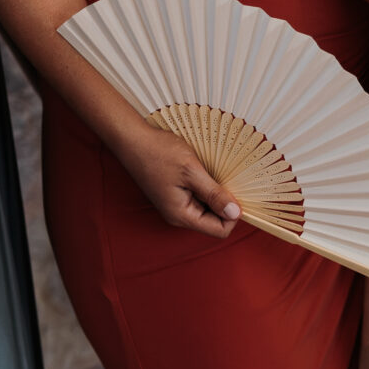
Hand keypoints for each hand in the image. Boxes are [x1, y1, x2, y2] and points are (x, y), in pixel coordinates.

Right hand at [106, 122, 241, 237]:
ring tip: (212, 173)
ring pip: (208, 208)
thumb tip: (235, 213)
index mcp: (182, 215)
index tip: (235, 192)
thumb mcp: (192, 171)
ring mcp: (176, 205)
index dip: (233, 215)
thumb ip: (214, 194)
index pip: (219, 230)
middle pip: (215, 221)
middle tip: (225, 179)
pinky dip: (206, 187)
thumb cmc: (158, 152)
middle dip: (225, 203)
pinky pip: (199, 198)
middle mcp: (178, 215)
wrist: (132, 139)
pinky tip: (204, 171)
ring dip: (216, 193)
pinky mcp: (175, 194)